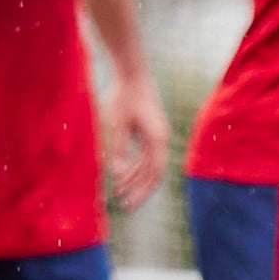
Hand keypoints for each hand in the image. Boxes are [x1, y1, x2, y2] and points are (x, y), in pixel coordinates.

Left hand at [105, 86, 173, 210]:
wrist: (133, 73)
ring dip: (135, 179)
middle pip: (154, 173)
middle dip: (140, 190)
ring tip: (118, 192)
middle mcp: (161, 139)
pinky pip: (144, 156)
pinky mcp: (150, 131)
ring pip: (148, 165)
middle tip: (125, 206)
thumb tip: (118, 175)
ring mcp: (156, 136)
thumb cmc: (124, 97)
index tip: (130, 204)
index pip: (154, 173)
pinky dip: (134, 167)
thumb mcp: (117, 124)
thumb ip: (119, 150)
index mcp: (157, 139)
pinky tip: (121, 175)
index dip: (143, 191)